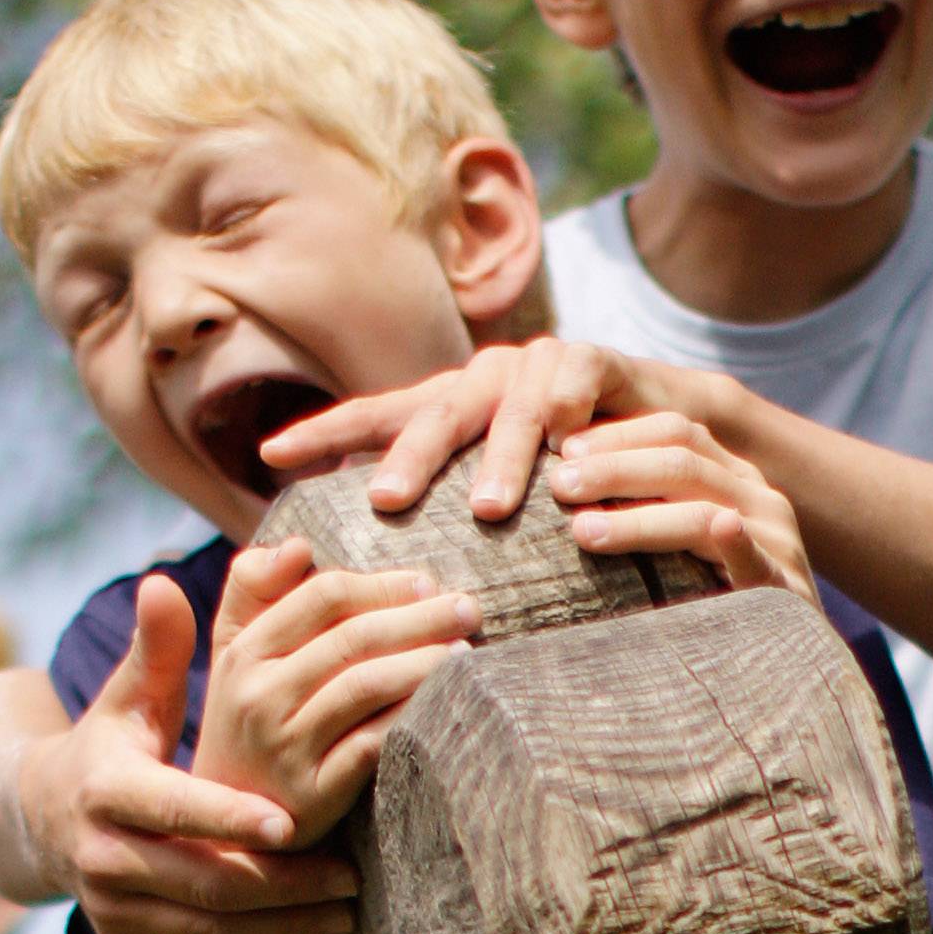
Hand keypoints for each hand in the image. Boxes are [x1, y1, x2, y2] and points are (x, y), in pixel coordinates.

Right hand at [32, 572, 370, 933]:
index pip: (171, 808)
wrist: (46, 823)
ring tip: (345, 912)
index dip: (226, 820)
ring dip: (280, 927)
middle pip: (200, 881)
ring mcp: (111, 908)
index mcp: (103, 790)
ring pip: (205, 930)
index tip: (288, 824)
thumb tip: (162, 583)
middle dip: (280, 884)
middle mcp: (100, 857)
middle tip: (350, 879)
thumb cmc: (112, 747)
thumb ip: (155, 650)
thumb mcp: (127, 700)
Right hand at [199, 531, 482, 843]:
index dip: (382, 585)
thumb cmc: (246, 728)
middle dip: (418, 617)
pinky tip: (446, 703)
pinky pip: (373, 743)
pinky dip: (411, 716)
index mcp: (242, 653)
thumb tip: (296, 546)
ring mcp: (283, 747)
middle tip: (468, 608)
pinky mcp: (311, 794)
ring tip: (466, 649)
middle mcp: (257, 696)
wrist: (226, 828)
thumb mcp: (232, 658)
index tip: (426, 583)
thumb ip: (251, 593)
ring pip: (365, 685)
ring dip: (423, 662)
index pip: (323, 597)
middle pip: (352, 637)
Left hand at [261, 323, 704, 522]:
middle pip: (436, 413)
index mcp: (450, 407)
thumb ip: (447, 514)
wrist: (662, 427)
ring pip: (509, 410)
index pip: (377, 417)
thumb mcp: (501, 492)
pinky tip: (570, 454)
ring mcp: (539, 366)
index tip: (270, 454)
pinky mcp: (597, 362)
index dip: (326, 433)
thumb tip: (368, 571)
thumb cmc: (568, 478)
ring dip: (501, 458)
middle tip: (385, 500)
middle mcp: (485, 378)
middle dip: (411, 457)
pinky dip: (572, 419)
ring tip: (489, 508)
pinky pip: (579, 387)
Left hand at [541, 408, 812, 600]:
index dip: (617, 434)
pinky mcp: (786, 587)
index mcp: (729, 476)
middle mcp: (756, 497)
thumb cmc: (709, 603)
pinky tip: (722, 530)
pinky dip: (739, 543)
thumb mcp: (674, 544)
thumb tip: (559, 482)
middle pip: (682, 459)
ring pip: (704, 509)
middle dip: (614, 468)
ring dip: (639, 518)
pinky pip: (759, 559)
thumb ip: (639, 508)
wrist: (778, 669)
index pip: (674, 431)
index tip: (560, 448)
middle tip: (558, 484)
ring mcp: (776, 539)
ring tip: (583, 530)